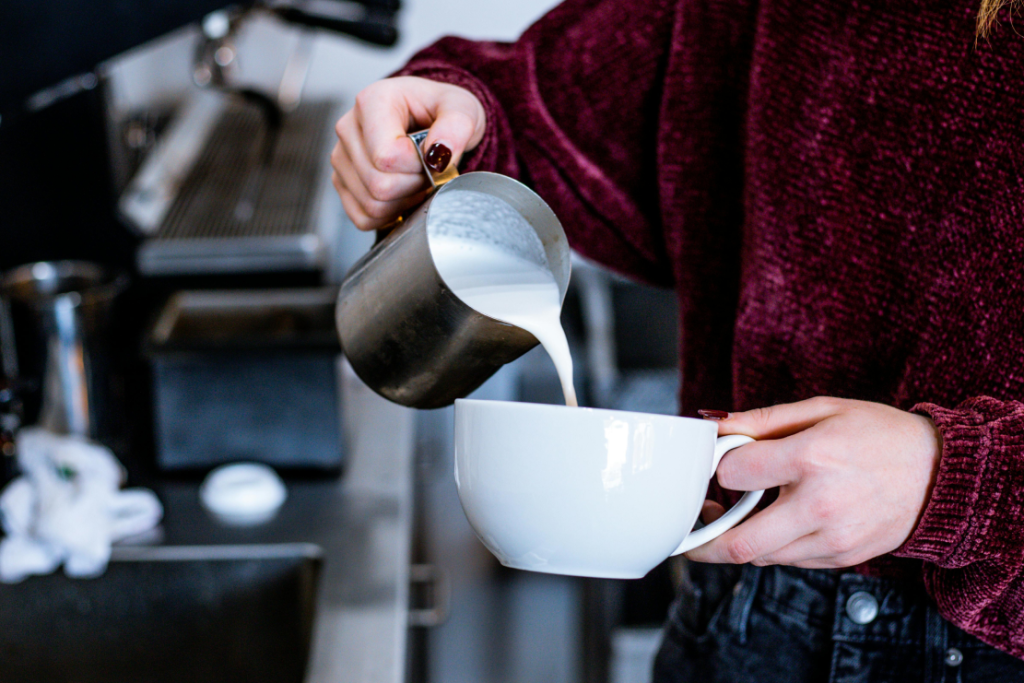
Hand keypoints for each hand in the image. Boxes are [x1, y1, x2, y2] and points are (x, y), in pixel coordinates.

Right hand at [331, 76, 486, 230]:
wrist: (430, 119)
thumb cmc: (440, 111)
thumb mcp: (461, 108)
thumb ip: (457, 126)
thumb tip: (439, 153)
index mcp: (371, 102)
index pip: (387, 157)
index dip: (419, 167)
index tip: (432, 156)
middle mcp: (348, 128)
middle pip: (378, 185)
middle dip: (413, 185)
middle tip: (427, 170)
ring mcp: (340, 157)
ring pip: (371, 205)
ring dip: (403, 201)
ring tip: (416, 179)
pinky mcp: (341, 182)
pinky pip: (363, 217)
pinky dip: (389, 214)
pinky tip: (402, 193)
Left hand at [685, 397, 941, 567]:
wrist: (941, 474)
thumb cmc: (879, 434)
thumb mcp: (823, 408)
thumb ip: (764, 419)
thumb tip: (717, 427)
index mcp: (812, 458)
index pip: (735, 474)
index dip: (720, 467)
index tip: (720, 463)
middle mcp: (820, 505)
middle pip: (739, 542)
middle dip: (702, 541)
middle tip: (692, 527)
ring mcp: (832, 538)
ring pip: (761, 556)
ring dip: (736, 542)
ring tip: (729, 517)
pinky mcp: (842, 558)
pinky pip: (789, 561)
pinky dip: (771, 547)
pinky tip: (772, 523)